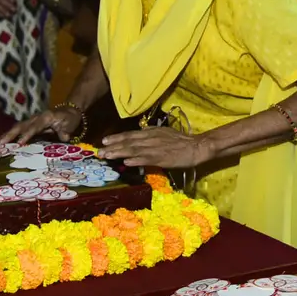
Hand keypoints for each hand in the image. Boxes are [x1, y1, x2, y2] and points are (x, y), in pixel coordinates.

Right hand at [0, 107, 80, 143]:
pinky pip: (18, 130)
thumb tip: (64, 137)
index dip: (27, 134)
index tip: (20, 143)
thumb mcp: (70, 124)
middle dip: (10, 135)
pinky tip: (1, 143)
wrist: (69, 111)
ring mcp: (31, 121)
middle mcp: (36, 118)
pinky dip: (9, 136)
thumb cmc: (70, 119)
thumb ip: (66, 131)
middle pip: (21, 126)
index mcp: (46, 117)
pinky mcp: (29, 125)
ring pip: (17, 128)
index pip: (35, 127)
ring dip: (6, 135)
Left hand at [100, 126, 214, 168]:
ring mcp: (155, 148)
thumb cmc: (181, 141)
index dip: (117, 138)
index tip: (104, 141)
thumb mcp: (164, 134)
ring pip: (133, 150)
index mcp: (151, 132)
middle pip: (128, 142)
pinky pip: (146, 159)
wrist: (196, 146)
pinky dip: (135, 160)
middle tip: (99, 152)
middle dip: (113, 147)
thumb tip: (138, 141)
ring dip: (119, 153)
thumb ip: (150, 137)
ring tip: (107, 156)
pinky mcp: (161, 158)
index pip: (131, 135)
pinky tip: (126, 163)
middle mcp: (150, 138)